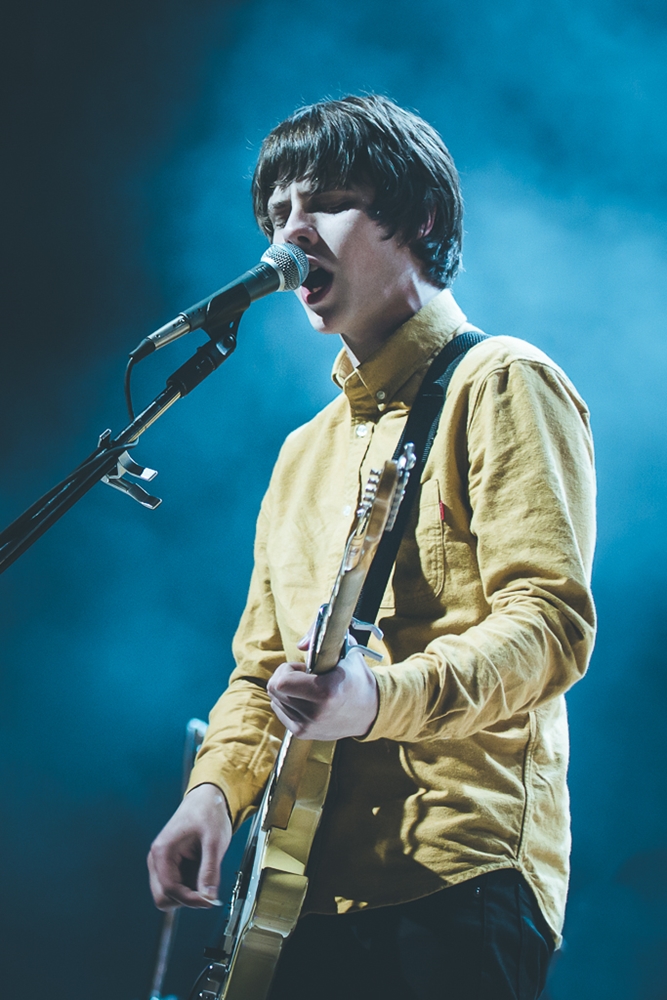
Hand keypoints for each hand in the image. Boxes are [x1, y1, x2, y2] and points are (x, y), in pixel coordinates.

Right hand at [147, 783, 231, 909]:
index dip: (190, 899)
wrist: (207, 800)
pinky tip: (202, 869)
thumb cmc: (208, 814)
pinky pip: (177, 886)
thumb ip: (210, 872)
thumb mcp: (214, 842)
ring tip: (206, 871)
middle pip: (164, 897)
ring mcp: (162, 864)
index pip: (169, 889)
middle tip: (207, 889)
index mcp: (162, 851)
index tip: (209, 901)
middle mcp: (157, 859)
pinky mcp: (170, 866)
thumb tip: (209, 898)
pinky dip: (191, 885)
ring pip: (170, 895)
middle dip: (186, 899)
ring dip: (189, 892)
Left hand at [267, 639, 378, 740]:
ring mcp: (307, 727)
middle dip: (283, 677)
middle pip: (274, 690)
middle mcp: (314, 713)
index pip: (281, 682)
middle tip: (303, 675)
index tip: (303, 667)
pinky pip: (279, 711)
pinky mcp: (302, 733)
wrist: (369, 710)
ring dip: (286, 690)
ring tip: (308, 688)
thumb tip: (299, 645)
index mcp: (326, 692)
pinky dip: (286, 701)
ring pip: (275, 700)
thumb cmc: (355, 676)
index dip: (287, 669)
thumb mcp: (347, 648)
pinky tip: (306, 699)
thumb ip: (321, 636)